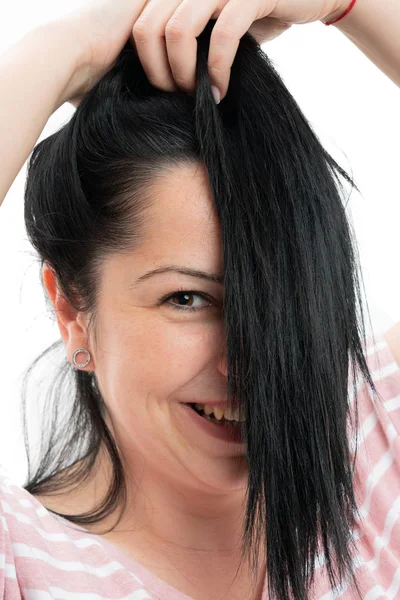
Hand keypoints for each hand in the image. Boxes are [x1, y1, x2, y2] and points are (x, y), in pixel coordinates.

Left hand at [62, 0, 347, 105]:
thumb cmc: (256, 15)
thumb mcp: (213, 24)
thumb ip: (186, 37)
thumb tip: (156, 75)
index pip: (139, 24)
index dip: (147, 63)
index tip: (167, 89)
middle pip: (149, 29)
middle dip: (161, 73)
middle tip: (181, 96)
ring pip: (178, 31)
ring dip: (185, 74)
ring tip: (201, 95)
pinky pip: (222, 35)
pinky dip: (218, 70)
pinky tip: (222, 90)